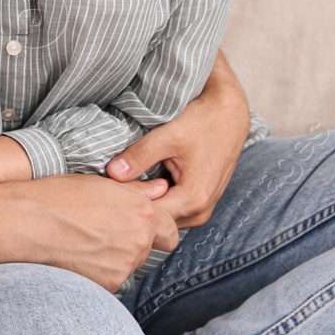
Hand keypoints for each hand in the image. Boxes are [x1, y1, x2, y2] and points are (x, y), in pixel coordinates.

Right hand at [12, 174, 179, 291]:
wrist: (25, 223)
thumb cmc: (58, 196)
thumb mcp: (100, 183)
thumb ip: (138, 190)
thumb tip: (160, 189)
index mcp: (142, 213)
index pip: (170, 229)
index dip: (158, 225)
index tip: (142, 222)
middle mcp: (138, 241)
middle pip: (150, 247)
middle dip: (135, 239)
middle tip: (106, 228)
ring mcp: (123, 266)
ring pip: (129, 263)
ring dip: (116, 254)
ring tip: (86, 238)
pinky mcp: (107, 284)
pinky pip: (112, 276)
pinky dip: (101, 268)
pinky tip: (79, 252)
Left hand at [105, 50, 249, 227]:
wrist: (230, 114)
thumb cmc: (204, 121)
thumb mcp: (169, 135)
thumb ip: (140, 155)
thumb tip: (112, 173)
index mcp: (194, 199)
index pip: (150, 216)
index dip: (126, 204)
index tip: (105, 190)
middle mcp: (200, 212)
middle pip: (156, 220)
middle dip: (132, 206)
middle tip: (107, 188)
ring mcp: (201, 210)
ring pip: (162, 217)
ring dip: (143, 204)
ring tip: (121, 185)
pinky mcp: (198, 202)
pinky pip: (170, 208)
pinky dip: (154, 199)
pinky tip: (138, 183)